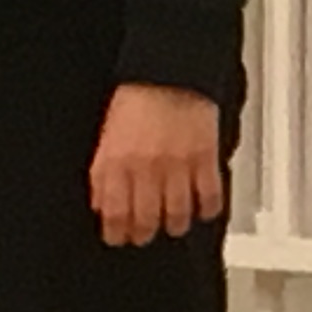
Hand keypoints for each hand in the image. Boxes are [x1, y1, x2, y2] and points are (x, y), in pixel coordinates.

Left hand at [88, 84, 226, 246]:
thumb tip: (102, 202)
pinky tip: (203, 210)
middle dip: (143, 234)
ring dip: (174, 225)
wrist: (168, 74)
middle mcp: (145, 168)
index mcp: (116, 162)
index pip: (114, 212)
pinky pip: (210, 196)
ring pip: (177, 214)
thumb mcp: (105, 138)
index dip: (116, 232)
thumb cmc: (136, 101)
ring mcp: (177, 165)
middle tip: (144, 236)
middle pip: (145, 218)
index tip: (118, 238)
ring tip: (173, 226)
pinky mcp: (204, 158)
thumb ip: (103, 172)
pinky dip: (207, 208)